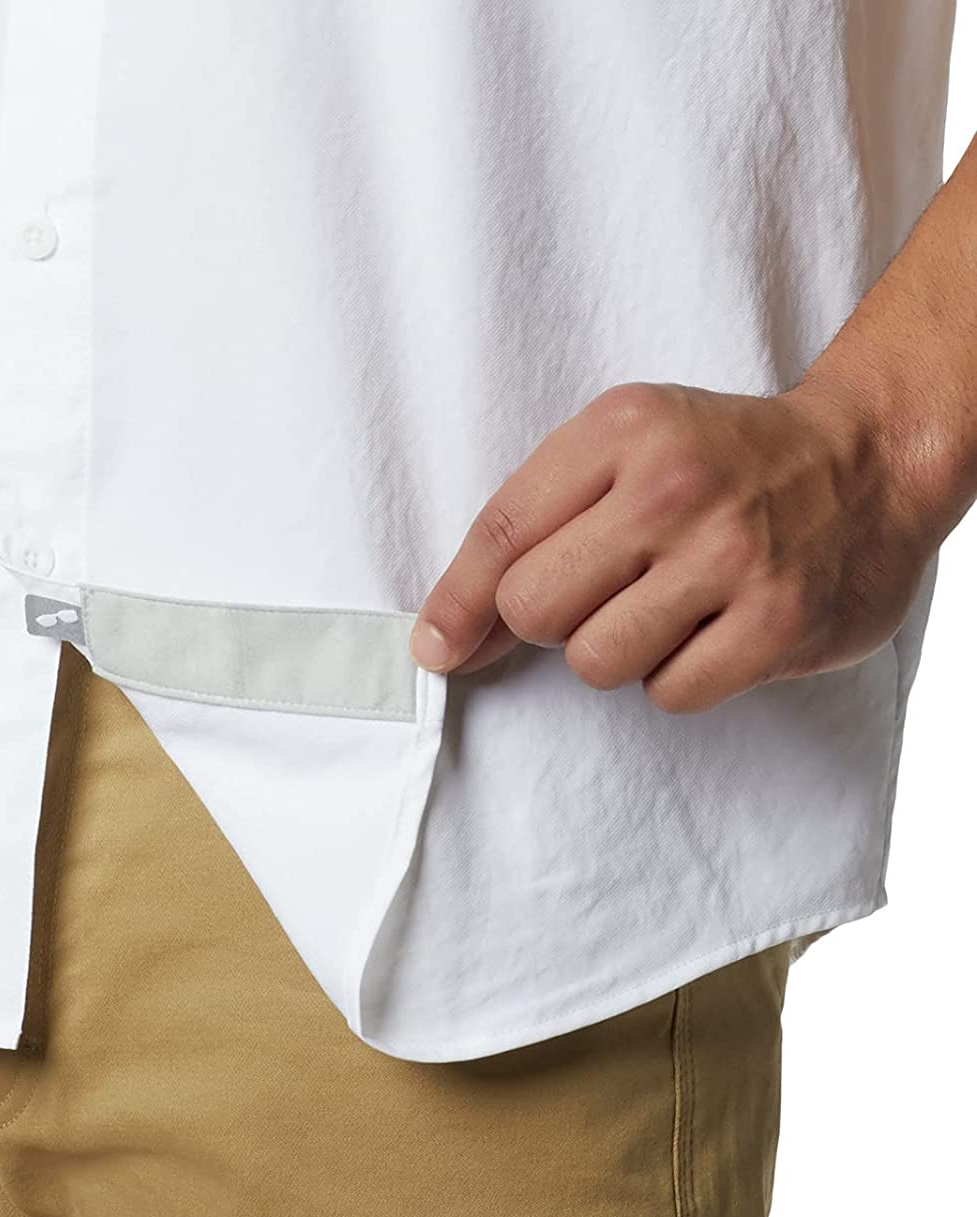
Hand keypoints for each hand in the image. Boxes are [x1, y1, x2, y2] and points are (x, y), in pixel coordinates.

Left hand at [409, 381, 938, 712]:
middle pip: (534, 609)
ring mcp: (730, 557)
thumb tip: (445, 638)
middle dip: (550, 620)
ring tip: (665, 607)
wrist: (868, 460)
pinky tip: (710, 631)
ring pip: (594, 662)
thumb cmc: (720, 462)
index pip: (501, 534)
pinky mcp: (777, 623)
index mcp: (623, 431)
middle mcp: (674, 489)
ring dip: (616, 652)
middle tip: (602, 594)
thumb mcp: (622, 449)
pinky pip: (669, 694)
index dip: (456, 603)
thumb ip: (532, 527)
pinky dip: (676, 677)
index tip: (438, 648)